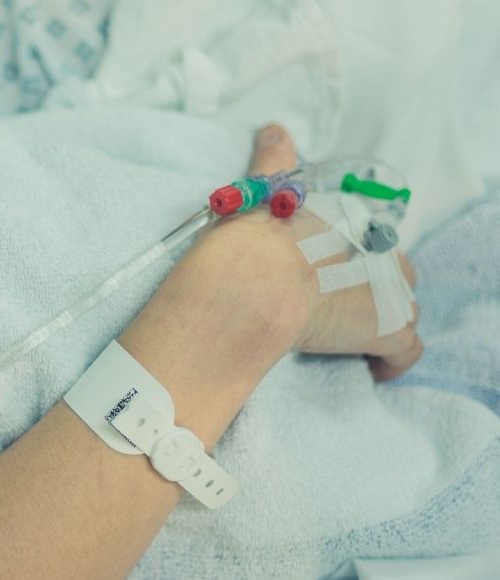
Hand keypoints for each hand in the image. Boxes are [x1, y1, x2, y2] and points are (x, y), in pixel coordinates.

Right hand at [244, 124, 423, 380]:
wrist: (253, 282)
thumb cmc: (253, 239)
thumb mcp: (261, 191)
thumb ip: (272, 160)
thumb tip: (273, 129)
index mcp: (351, 221)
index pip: (367, 239)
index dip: (350, 257)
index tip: (326, 272)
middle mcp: (378, 252)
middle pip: (395, 272)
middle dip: (374, 288)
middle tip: (337, 305)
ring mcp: (388, 293)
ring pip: (405, 308)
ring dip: (384, 322)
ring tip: (351, 339)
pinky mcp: (386, 332)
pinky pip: (407, 350)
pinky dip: (394, 361)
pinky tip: (372, 369)